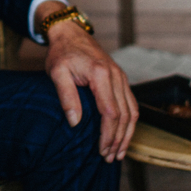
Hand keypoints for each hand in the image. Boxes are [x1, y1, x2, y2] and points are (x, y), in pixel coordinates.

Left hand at [41, 3, 138, 162]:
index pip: (110, 112)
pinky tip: (123, 134)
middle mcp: (116, 75)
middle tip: (110, 157)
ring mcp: (121, 76)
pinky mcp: (121, 78)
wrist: (70, 33)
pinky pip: (131, 103)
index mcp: (101, 74)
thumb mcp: (57, 72)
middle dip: (118, 139)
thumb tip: (75, 122)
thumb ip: (67, 96)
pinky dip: (130, 121)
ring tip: (119, 152)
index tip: (102, 150)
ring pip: (132, 111)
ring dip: (127, 133)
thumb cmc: (62, 52)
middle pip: (124, 115)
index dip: (108, 135)